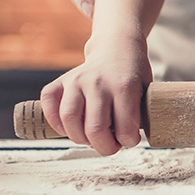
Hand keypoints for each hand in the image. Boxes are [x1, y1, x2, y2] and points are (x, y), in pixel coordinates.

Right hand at [40, 31, 151, 155]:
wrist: (117, 48)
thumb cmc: (133, 76)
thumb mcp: (146, 91)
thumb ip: (139, 115)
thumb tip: (129, 142)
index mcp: (124, 86)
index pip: (124, 127)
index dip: (129, 141)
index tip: (130, 139)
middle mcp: (98, 82)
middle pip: (94, 128)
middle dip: (105, 147)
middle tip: (111, 145)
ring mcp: (76, 80)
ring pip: (69, 119)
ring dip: (80, 139)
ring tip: (91, 138)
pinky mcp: (60, 81)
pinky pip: (48, 105)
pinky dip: (56, 123)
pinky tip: (70, 128)